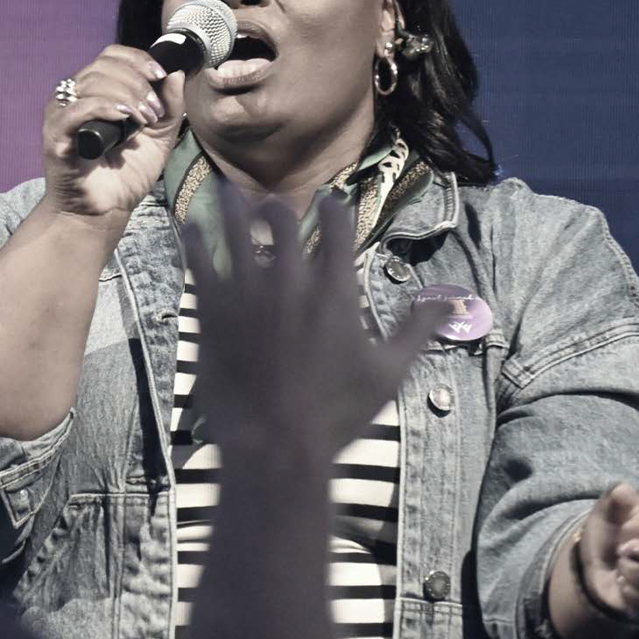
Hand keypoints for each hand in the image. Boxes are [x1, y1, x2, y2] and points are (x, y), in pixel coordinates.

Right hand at [43, 45, 186, 216]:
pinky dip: (104, 107)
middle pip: (103, 65)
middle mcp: (75, 97)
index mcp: (96, 92)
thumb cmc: (125, 175)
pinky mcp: (56, 136)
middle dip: (137, 82)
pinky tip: (125, 118)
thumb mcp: (159, 137)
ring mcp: (62, 115)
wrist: (105, 212)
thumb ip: (169, 106)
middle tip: (155, 110)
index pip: (112, 56)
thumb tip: (177, 72)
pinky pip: (76, 109)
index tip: (160, 75)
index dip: (137, 59)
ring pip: (92, 82)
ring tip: (144, 120)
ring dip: (126, 95)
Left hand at [182, 181, 451, 463]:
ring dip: (232, 205)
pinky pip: (199, 262)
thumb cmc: (338, 415)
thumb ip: (417, 330)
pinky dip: (194, 241)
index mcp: (335, 288)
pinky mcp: (213, 311)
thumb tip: (449, 302)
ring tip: (227, 191)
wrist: (276, 447)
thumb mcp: (390, 373)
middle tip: (273, 205)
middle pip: (280, 219)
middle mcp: (290, 279)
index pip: (335, 224)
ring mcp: (247, 292)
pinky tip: (189, 228)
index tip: (327, 200)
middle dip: (278, 207)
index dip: (331, 206)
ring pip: (235, 228)